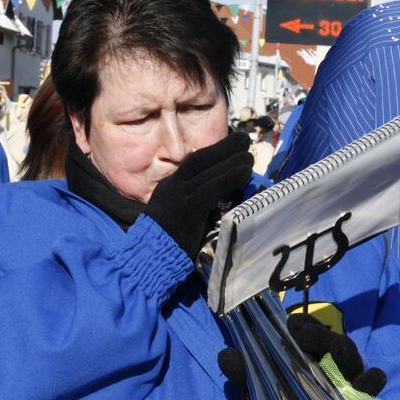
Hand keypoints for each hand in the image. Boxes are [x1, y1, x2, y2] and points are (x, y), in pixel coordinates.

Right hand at [145, 132, 252, 258]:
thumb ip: (193, 204)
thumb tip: (221, 196)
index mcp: (169, 187)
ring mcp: (179, 197)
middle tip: (243, 139)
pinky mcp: (187, 209)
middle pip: (201, 159)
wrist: (149, 259)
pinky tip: (244, 172)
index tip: (230, 145)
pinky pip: (212, 188)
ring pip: (208, 171)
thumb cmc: (167, 244)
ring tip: (249, 157)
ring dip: (232, 161)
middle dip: (224, 148)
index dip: (213, 152)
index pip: (193, 163)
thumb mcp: (176, 216)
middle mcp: (172, 187)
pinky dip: (230, 178)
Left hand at [217, 313, 386, 396]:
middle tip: (305, 338)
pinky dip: (372, 378)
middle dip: (319, 335)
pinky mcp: (364, 393)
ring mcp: (348, 373)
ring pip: (351, 354)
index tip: (293, 328)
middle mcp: (328, 358)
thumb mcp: (260, 383)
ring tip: (338, 355)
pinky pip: (374, 379)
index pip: (306, 329)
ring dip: (346, 353)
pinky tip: (364, 384)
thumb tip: (224, 355)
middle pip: (329, 338)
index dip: (302, 326)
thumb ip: (244, 369)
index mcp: (304, 350)